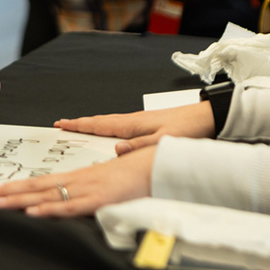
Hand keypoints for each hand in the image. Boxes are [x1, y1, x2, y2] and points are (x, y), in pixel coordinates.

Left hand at [0, 146, 155, 216]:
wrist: (155, 164)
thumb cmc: (133, 173)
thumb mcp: (104, 181)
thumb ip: (86, 189)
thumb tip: (69, 195)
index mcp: (76, 177)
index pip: (38, 182)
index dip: (14, 187)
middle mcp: (76, 180)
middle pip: (34, 187)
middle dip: (6, 194)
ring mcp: (86, 189)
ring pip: (46, 195)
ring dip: (18, 200)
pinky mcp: (99, 199)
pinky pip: (70, 206)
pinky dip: (50, 209)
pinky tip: (33, 212)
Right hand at [55, 102, 215, 153]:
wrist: (207, 118)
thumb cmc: (189, 128)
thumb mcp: (164, 142)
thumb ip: (139, 147)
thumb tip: (116, 151)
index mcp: (133, 124)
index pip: (100, 124)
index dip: (79, 125)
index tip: (62, 124)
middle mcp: (133, 120)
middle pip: (100, 122)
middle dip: (80, 123)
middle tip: (62, 124)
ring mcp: (139, 122)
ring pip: (109, 123)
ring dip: (92, 125)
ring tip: (79, 127)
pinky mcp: (147, 125)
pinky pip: (118, 126)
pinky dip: (106, 128)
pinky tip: (109, 134)